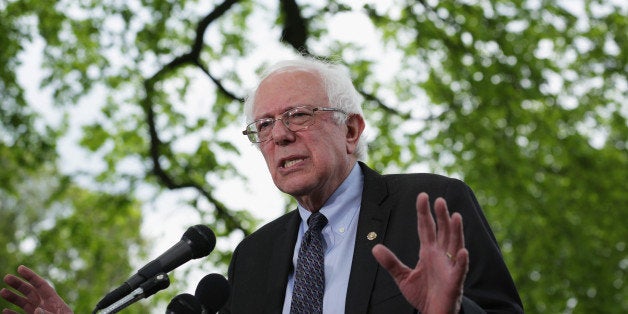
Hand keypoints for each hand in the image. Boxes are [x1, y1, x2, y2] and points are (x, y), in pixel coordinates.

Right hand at [1, 265, 71, 313]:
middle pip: (31, 292)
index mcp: (55, 301)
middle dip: (19, 284)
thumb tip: (37, 309)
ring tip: (2, 292)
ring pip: (24, 304)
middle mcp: (46, 306)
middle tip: (6, 277)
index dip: (31, 276)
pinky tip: (4, 311)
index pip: (42, 285)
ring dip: (13, 298)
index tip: (19, 268)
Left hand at [372, 192, 468, 313]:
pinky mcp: (455, 282)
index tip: (422, 196)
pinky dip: (462, 261)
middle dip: (441, 216)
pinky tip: (463, 251)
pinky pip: (460, 270)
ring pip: (454, 245)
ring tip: (455, 216)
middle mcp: (440, 256)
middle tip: (439, 200)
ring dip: (456, 231)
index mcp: (428, 252)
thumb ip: (391, 262)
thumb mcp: (403, 277)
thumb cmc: (423, 294)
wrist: (433, 313)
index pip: (426, 228)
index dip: (424, 212)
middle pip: (442, 231)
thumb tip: (375, 248)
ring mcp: (449, 267)